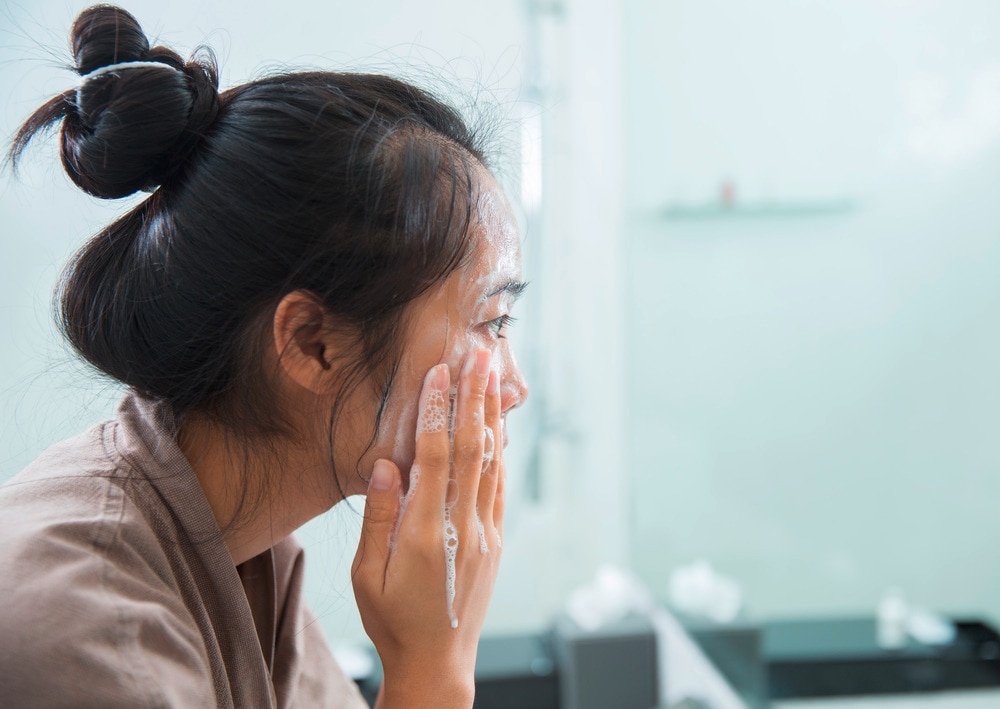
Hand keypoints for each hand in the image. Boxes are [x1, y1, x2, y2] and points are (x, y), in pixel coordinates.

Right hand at [352, 348, 504, 708]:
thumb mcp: (368, 577)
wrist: (438, 664)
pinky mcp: (495, 541)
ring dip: (491, 417)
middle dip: (474, 398)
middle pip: (470, 450)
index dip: (436, 411)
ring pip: (491, 463)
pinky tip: (498, 428)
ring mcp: (484, 534)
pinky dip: (499, 452)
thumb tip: (385, 465)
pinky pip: (499, 486)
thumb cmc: (394, 621)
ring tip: (494, 377)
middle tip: (479, 356)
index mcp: (424, 535)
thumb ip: (377, 519)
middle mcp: (462, 528)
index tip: (438, 373)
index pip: (433, 458)